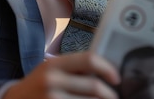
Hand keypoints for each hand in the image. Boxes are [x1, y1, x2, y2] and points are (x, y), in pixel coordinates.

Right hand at [3, 51, 119, 98]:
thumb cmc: (38, 85)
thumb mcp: (51, 70)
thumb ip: (74, 68)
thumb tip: (105, 71)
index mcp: (54, 64)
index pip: (89, 59)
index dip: (107, 68)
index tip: (116, 78)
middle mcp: (52, 81)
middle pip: (94, 86)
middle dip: (109, 95)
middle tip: (114, 98)